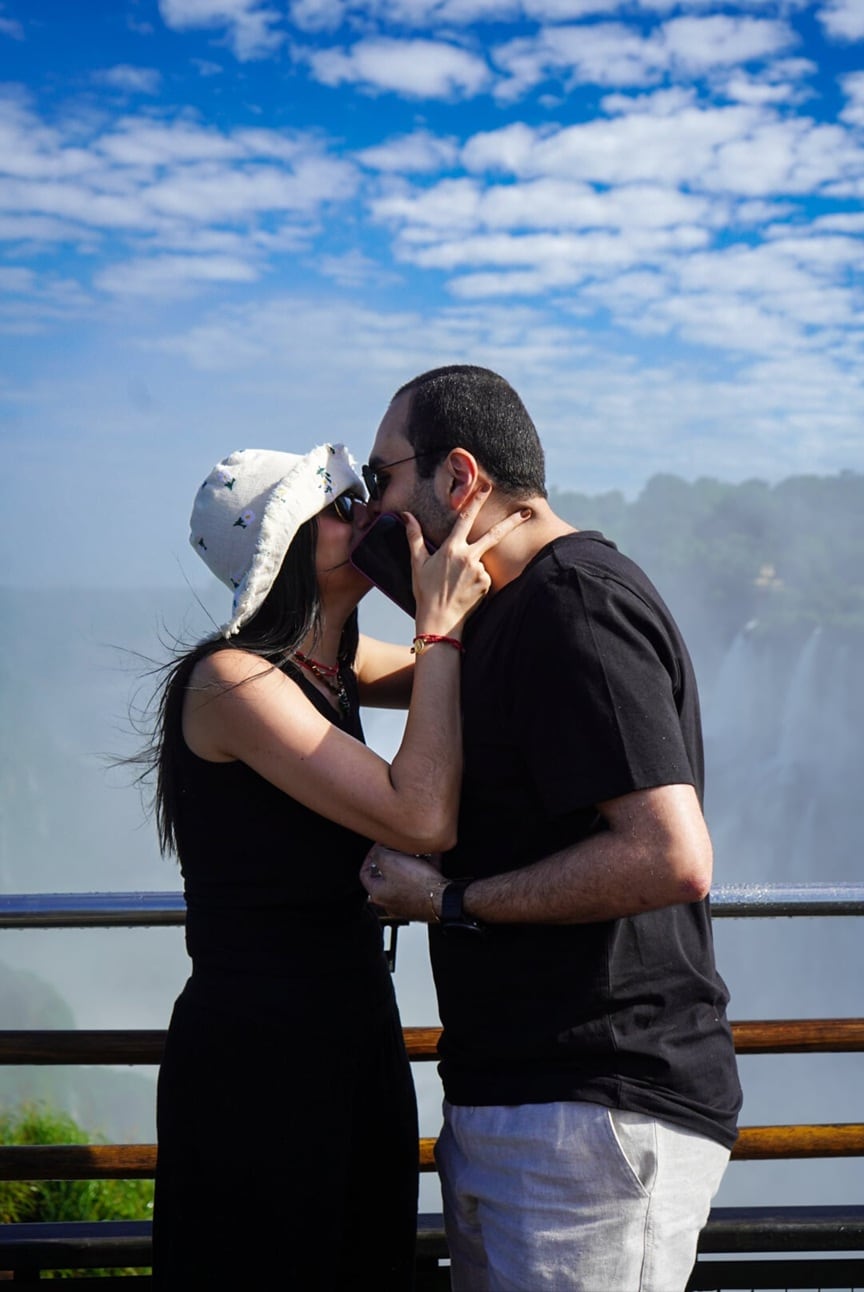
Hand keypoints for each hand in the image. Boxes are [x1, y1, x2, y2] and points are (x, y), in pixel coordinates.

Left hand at [361, 844, 445, 921]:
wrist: (443, 898)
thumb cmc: (417, 884)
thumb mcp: (390, 860)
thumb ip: (379, 853)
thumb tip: (377, 851)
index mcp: (378, 894)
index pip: (365, 874)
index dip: (370, 857)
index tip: (378, 848)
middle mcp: (390, 902)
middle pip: (386, 876)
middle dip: (392, 859)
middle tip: (398, 849)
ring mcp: (406, 904)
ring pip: (404, 879)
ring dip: (409, 864)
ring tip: (416, 853)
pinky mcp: (422, 903)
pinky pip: (420, 883)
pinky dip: (423, 871)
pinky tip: (430, 860)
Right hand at [407, 485, 529, 635]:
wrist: (439, 620)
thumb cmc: (425, 592)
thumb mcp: (417, 563)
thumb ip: (414, 536)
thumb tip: (406, 516)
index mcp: (451, 548)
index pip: (466, 518)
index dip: (476, 500)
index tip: (486, 487)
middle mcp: (468, 557)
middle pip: (495, 534)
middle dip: (512, 521)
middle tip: (526, 511)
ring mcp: (479, 571)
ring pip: (482, 561)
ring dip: (474, 568)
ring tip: (458, 585)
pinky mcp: (486, 584)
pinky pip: (484, 577)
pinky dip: (477, 581)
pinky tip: (465, 591)